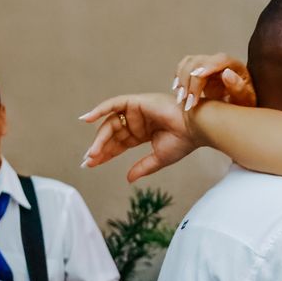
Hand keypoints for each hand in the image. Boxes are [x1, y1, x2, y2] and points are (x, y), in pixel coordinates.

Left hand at [79, 93, 201, 182]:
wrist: (195, 128)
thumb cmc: (183, 142)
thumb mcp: (159, 159)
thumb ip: (142, 167)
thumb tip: (128, 179)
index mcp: (143, 133)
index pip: (119, 144)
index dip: (105, 154)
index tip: (91, 164)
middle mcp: (138, 121)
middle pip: (113, 135)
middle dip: (99, 148)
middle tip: (88, 161)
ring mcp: (136, 110)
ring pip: (111, 123)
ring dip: (100, 138)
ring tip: (92, 153)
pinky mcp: (136, 102)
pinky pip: (113, 104)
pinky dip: (99, 109)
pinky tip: (86, 119)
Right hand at [174, 53, 254, 109]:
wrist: (236, 107)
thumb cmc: (242, 105)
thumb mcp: (245, 101)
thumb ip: (238, 88)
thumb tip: (227, 73)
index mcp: (236, 66)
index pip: (221, 59)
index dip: (208, 66)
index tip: (198, 77)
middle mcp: (221, 62)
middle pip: (201, 61)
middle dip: (192, 80)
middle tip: (190, 102)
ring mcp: (208, 64)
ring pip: (190, 62)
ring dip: (182, 79)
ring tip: (182, 99)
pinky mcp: (198, 69)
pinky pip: (184, 66)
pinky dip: (178, 76)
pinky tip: (178, 90)